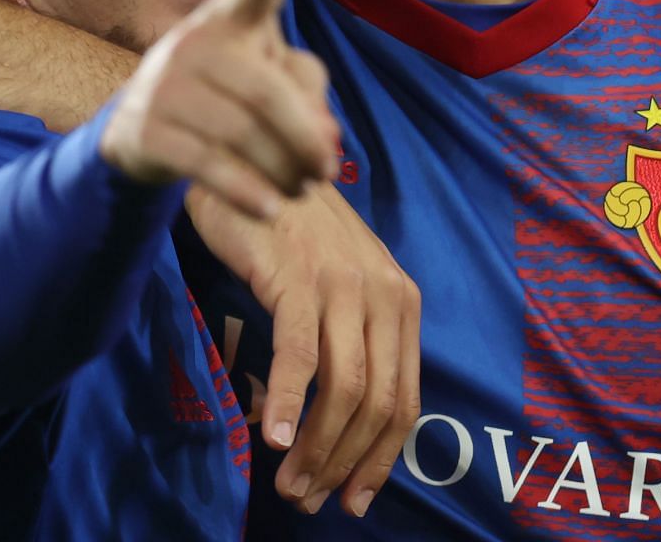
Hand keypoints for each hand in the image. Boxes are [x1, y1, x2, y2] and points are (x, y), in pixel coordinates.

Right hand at [97, 0, 336, 218]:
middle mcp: (190, 46)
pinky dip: (245, 191)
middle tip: (327, 169)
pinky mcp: (146, 131)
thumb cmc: (221, 94)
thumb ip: (303, 93)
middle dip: (304, 138)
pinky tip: (270, 209)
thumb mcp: (262, 78)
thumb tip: (328, 136)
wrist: (139, 129)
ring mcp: (162, 87)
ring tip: (303, 191)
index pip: (244, 3)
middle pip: (265, 94)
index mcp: (225, 24)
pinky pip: (205, 164)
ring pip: (239, 134)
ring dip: (281, 170)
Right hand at [186, 182, 421, 518]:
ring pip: (344, 387)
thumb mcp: (338, 284)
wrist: (255, 159)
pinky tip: (272, 438)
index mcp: (401, 301)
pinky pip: (300, 354)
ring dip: (316, 447)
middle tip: (309, 501)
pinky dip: (288, 403)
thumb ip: (351, 338)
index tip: (353, 500)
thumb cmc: (290, 231)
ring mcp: (343, 283)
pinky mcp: (298, 275)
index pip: (404, 400)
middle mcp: (383, 293)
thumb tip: (340, 422)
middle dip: (345, 464)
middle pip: (378, 402)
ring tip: (288, 484)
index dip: (380, 459)